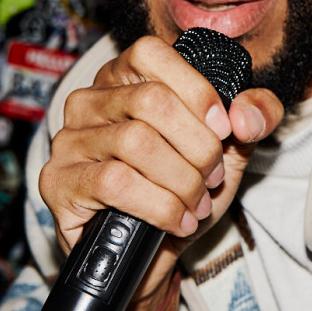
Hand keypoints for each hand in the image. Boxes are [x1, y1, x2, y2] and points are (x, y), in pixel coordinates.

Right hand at [39, 36, 284, 310]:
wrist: (151, 257)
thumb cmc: (182, 192)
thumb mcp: (230, 151)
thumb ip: (254, 118)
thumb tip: (245, 113)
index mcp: (124, 79)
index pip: (151, 53)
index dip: (195, 89)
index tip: (224, 129)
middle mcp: (88, 101)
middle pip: (151, 101)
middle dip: (197, 146)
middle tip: (212, 177)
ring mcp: (68, 140)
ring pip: (135, 142)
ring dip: (181, 180)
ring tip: (197, 203)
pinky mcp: (58, 181)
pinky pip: (114, 184)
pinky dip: (159, 206)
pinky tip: (177, 221)